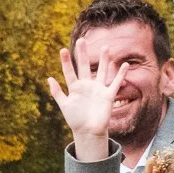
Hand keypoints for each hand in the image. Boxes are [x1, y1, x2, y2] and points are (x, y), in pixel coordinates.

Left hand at [49, 47, 124, 161]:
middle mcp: (87, 85)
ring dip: (104, 60)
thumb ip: (57, 92)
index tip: (62, 50)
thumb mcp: (64, 106)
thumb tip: (49, 78)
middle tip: (81, 41)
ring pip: (101, 71)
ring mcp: (98, 89)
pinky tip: (124, 65)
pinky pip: (115, 83)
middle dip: (83, 54)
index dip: (66, 61)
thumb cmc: (75, 119)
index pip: (69, 71)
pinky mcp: (108, 95)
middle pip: (84, 66)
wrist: (88, 132)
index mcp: (75, 87)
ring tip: (105, 47)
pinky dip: (120, 75)